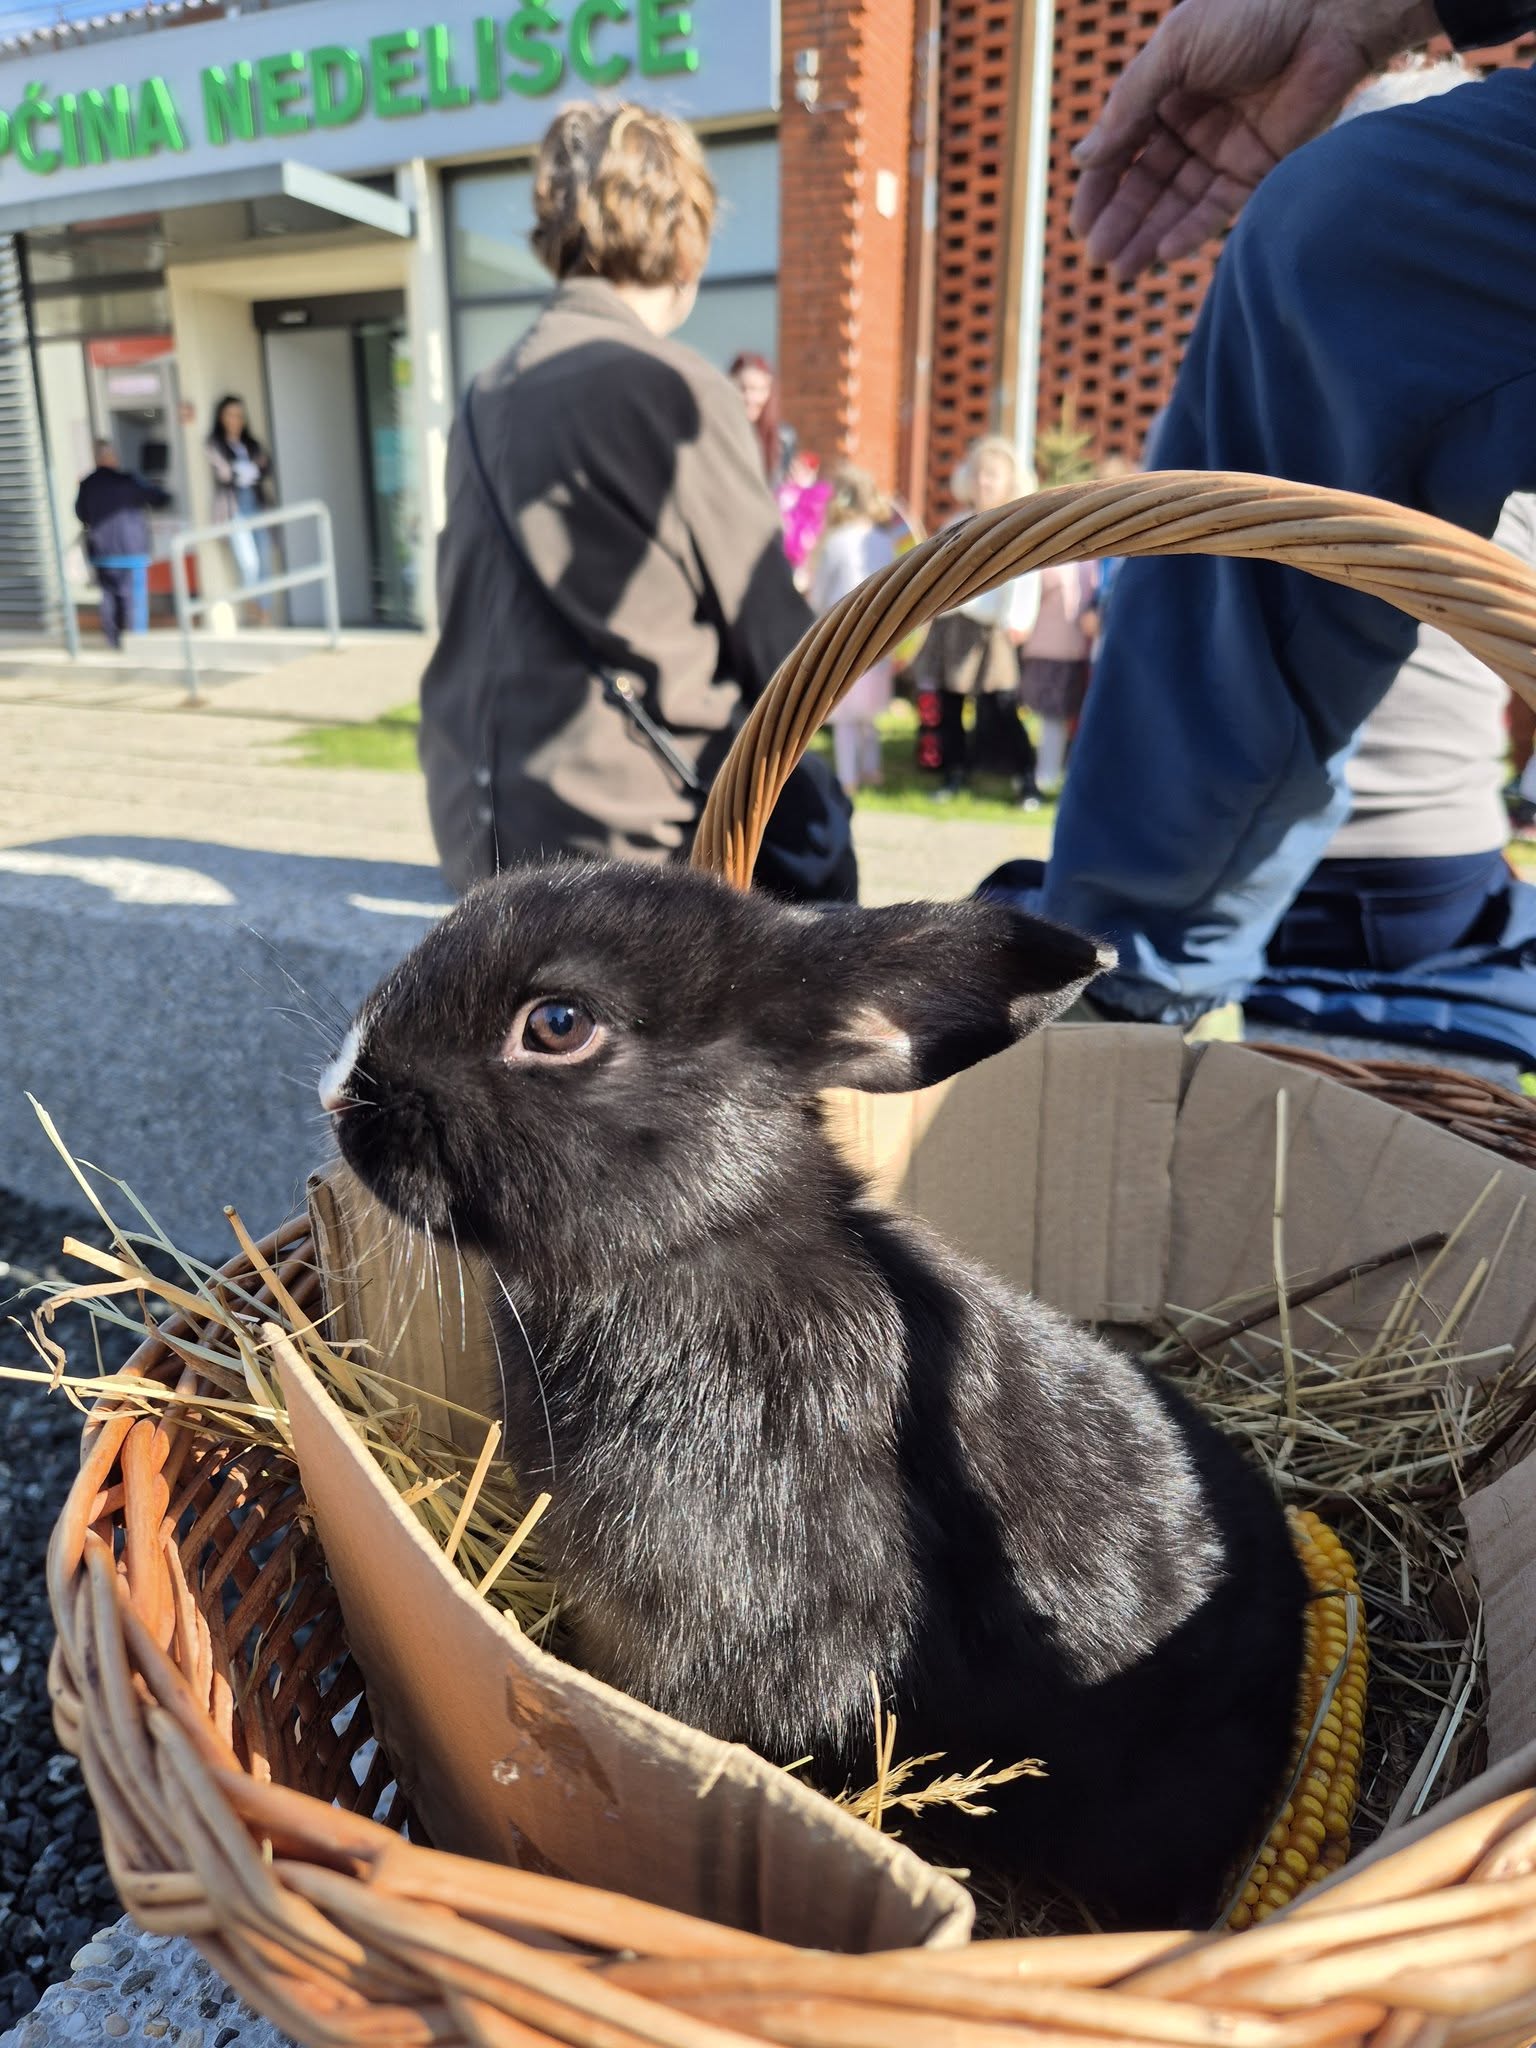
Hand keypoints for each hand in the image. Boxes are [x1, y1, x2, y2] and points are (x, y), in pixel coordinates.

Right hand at [1070, 0, 1438, 279]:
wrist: (1326, 11)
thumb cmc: (1250, 12)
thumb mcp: (1175, 49)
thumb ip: (1128, 105)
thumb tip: (1081, 159)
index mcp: (1165, 91)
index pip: (1121, 148)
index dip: (1099, 188)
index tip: (1081, 225)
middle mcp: (1192, 123)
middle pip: (1147, 183)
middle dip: (1122, 222)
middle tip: (1099, 256)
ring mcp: (1225, 148)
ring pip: (1178, 203)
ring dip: (1149, 236)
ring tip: (1122, 269)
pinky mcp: (1259, 167)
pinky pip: (1219, 207)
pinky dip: (1192, 230)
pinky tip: (1164, 252)